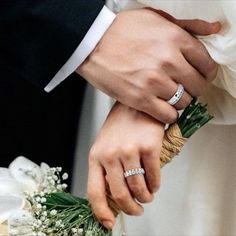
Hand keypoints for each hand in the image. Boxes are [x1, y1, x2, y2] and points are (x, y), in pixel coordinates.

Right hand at [77, 8, 220, 123]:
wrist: (92, 44)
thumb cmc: (121, 31)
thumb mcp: (156, 18)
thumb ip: (188, 25)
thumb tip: (213, 29)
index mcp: (175, 39)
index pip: (206, 64)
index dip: (206, 73)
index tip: (200, 76)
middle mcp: (168, 61)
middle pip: (197, 86)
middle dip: (194, 89)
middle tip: (184, 88)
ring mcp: (154, 82)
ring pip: (184, 102)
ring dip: (180, 102)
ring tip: (170, 97)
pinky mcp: (140, 99)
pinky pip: (168, 115)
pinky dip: (169, 115)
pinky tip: (162, 108)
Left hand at [87, 102, 164, 228]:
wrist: (135, 104)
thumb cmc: (120, 125)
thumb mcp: (105, 145)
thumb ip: (106, 168)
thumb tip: (114, 196)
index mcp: (96, 156)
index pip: (94, 191)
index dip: (101, 212)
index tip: (108, 223)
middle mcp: (111, 155)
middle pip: (120, 195)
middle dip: (131, 209)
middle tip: (137, 210)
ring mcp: (130, 150)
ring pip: (139, 188)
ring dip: (145, 197)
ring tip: (147, 196)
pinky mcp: (149, 147)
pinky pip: (154, 177)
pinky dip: (155, 185)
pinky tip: (154, 183)